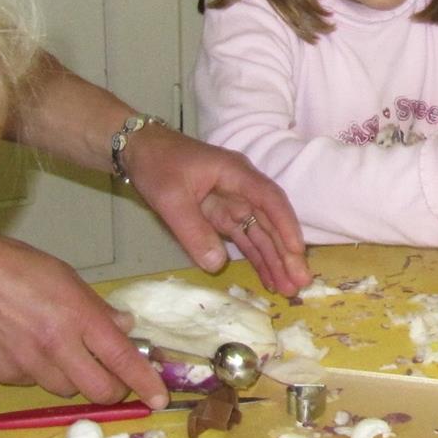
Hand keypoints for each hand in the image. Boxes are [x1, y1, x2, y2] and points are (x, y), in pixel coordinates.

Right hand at [0, 226, 169, 407]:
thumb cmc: (15, 264)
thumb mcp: (65, 276)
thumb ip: (96, 308)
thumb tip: (124, 328)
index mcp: (77, 316)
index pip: (122, 358)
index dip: (145, 382)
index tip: (159, 398)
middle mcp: (57, 346)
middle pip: (99, 390)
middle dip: (112, 389)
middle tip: (110, 376)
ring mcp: (30, 365)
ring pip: (66, 390)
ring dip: (73, 378)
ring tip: (57, 349)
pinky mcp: (4, 375)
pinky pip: (33, 384)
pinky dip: (38, 372)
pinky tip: (25, 347)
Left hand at [123, 123, 311, 295]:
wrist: (138, 149)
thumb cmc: (157, 164)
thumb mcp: (170, 198)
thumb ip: (193, 231)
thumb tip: (217, 264)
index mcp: (235, 173)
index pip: (269, 200)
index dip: (285, 225)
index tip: (296, 251)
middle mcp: (241, 188)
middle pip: (270, 221)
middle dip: (285, 252)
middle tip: (300, 281)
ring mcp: (233, 201)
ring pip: (260, 233)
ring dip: (274, 259)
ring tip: (289, 288)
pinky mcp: (221, 214)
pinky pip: (244, 238)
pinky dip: (255, 257)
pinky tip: (268, 278)